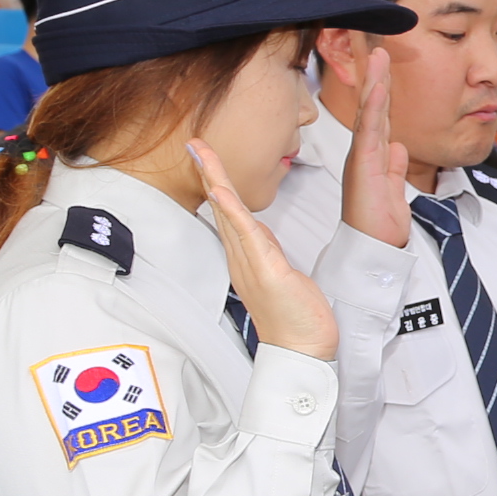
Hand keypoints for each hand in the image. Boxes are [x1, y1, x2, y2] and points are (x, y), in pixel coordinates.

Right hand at [192, 139, 336, 358]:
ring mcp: (250, 264)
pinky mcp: (265, 271)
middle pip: (221, 207)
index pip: (227, 212)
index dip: (216, 182)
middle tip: (194, 143)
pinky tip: (221, 191)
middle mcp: (242, 258)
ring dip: (215, 181)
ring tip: (202, 153)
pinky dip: (232, 211)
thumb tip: (258, 233)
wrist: (302, 351)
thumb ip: (266, 251)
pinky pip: (246, 235)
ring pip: (229, 214)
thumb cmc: (295, 319)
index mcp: (246, 257)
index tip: (205, 157)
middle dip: (207, 172)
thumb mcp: (280, 274)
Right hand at [339, 45, 408, 249]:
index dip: (383, 92)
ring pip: (369, 113)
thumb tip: (400, 148)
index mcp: (373, 156)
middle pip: (373, 108)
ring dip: (374, 84)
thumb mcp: (394, 188)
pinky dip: (373, 109)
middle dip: (376, 78)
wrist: (373, 246)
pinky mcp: (363, 164)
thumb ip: (395, 167)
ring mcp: (362, 156)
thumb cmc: (379, 222)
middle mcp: (365, 152)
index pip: (380, 117)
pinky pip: (369, 131)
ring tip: (377, 57)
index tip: (385, 67)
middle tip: (379, 50)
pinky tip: (377, 90)